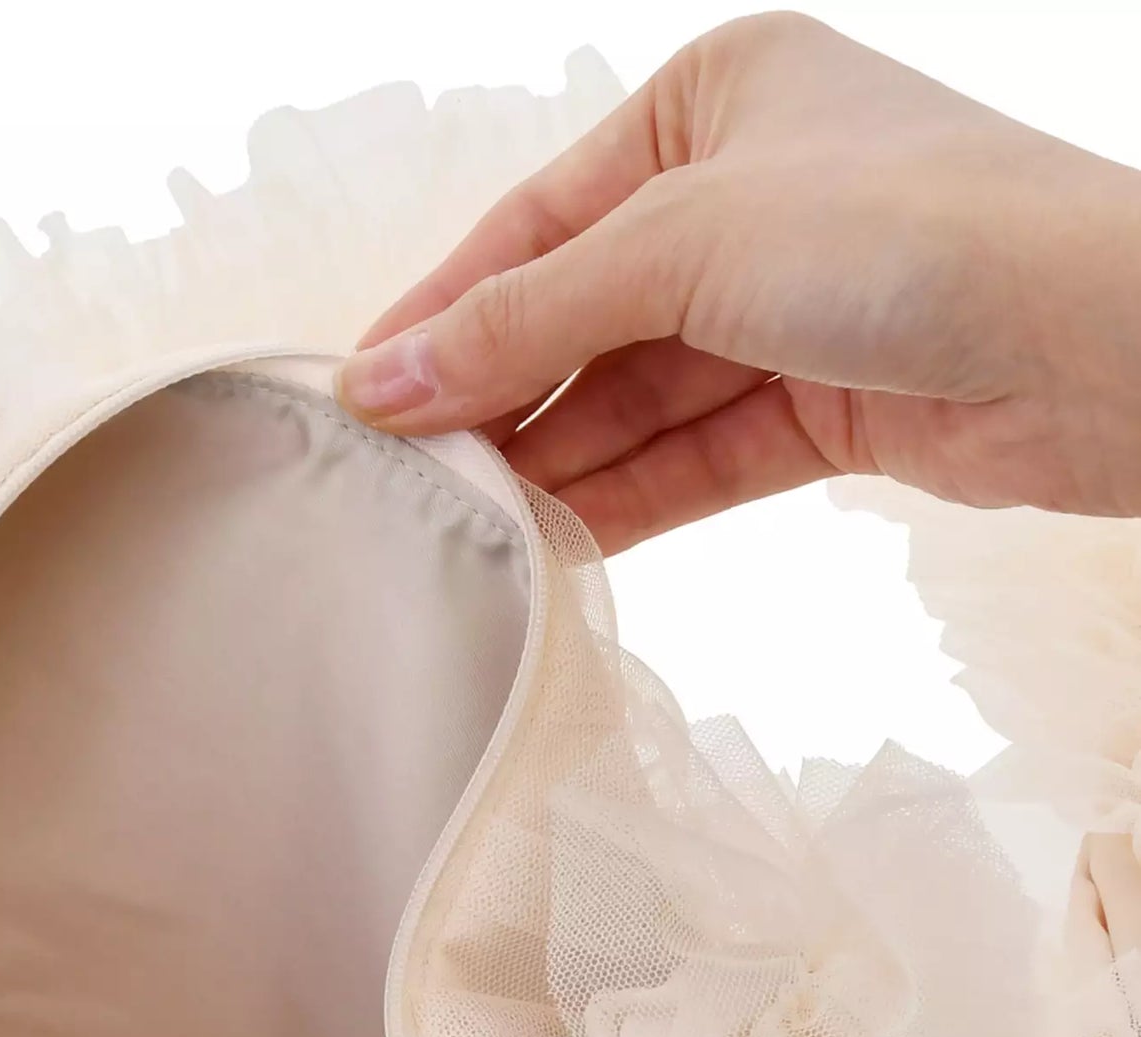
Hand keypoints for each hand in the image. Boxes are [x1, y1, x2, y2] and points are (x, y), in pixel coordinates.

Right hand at [337, 12, 1140, 550]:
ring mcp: (786, 306)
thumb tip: (381, 382)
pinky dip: (624, 499)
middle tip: (408, 480)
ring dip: (556, 464)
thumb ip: (525, 322)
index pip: (537, 224)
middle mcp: (747, 197)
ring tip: (468, 528)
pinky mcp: (823, 404)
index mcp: (713, 103)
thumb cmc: (910, 232)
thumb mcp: (681, 248)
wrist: (1106, 344)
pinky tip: (551, 542)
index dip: (446, 315)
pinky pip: (692, 456)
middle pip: (579, 319)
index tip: (360, 397)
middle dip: (500, 402)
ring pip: (634, 400)